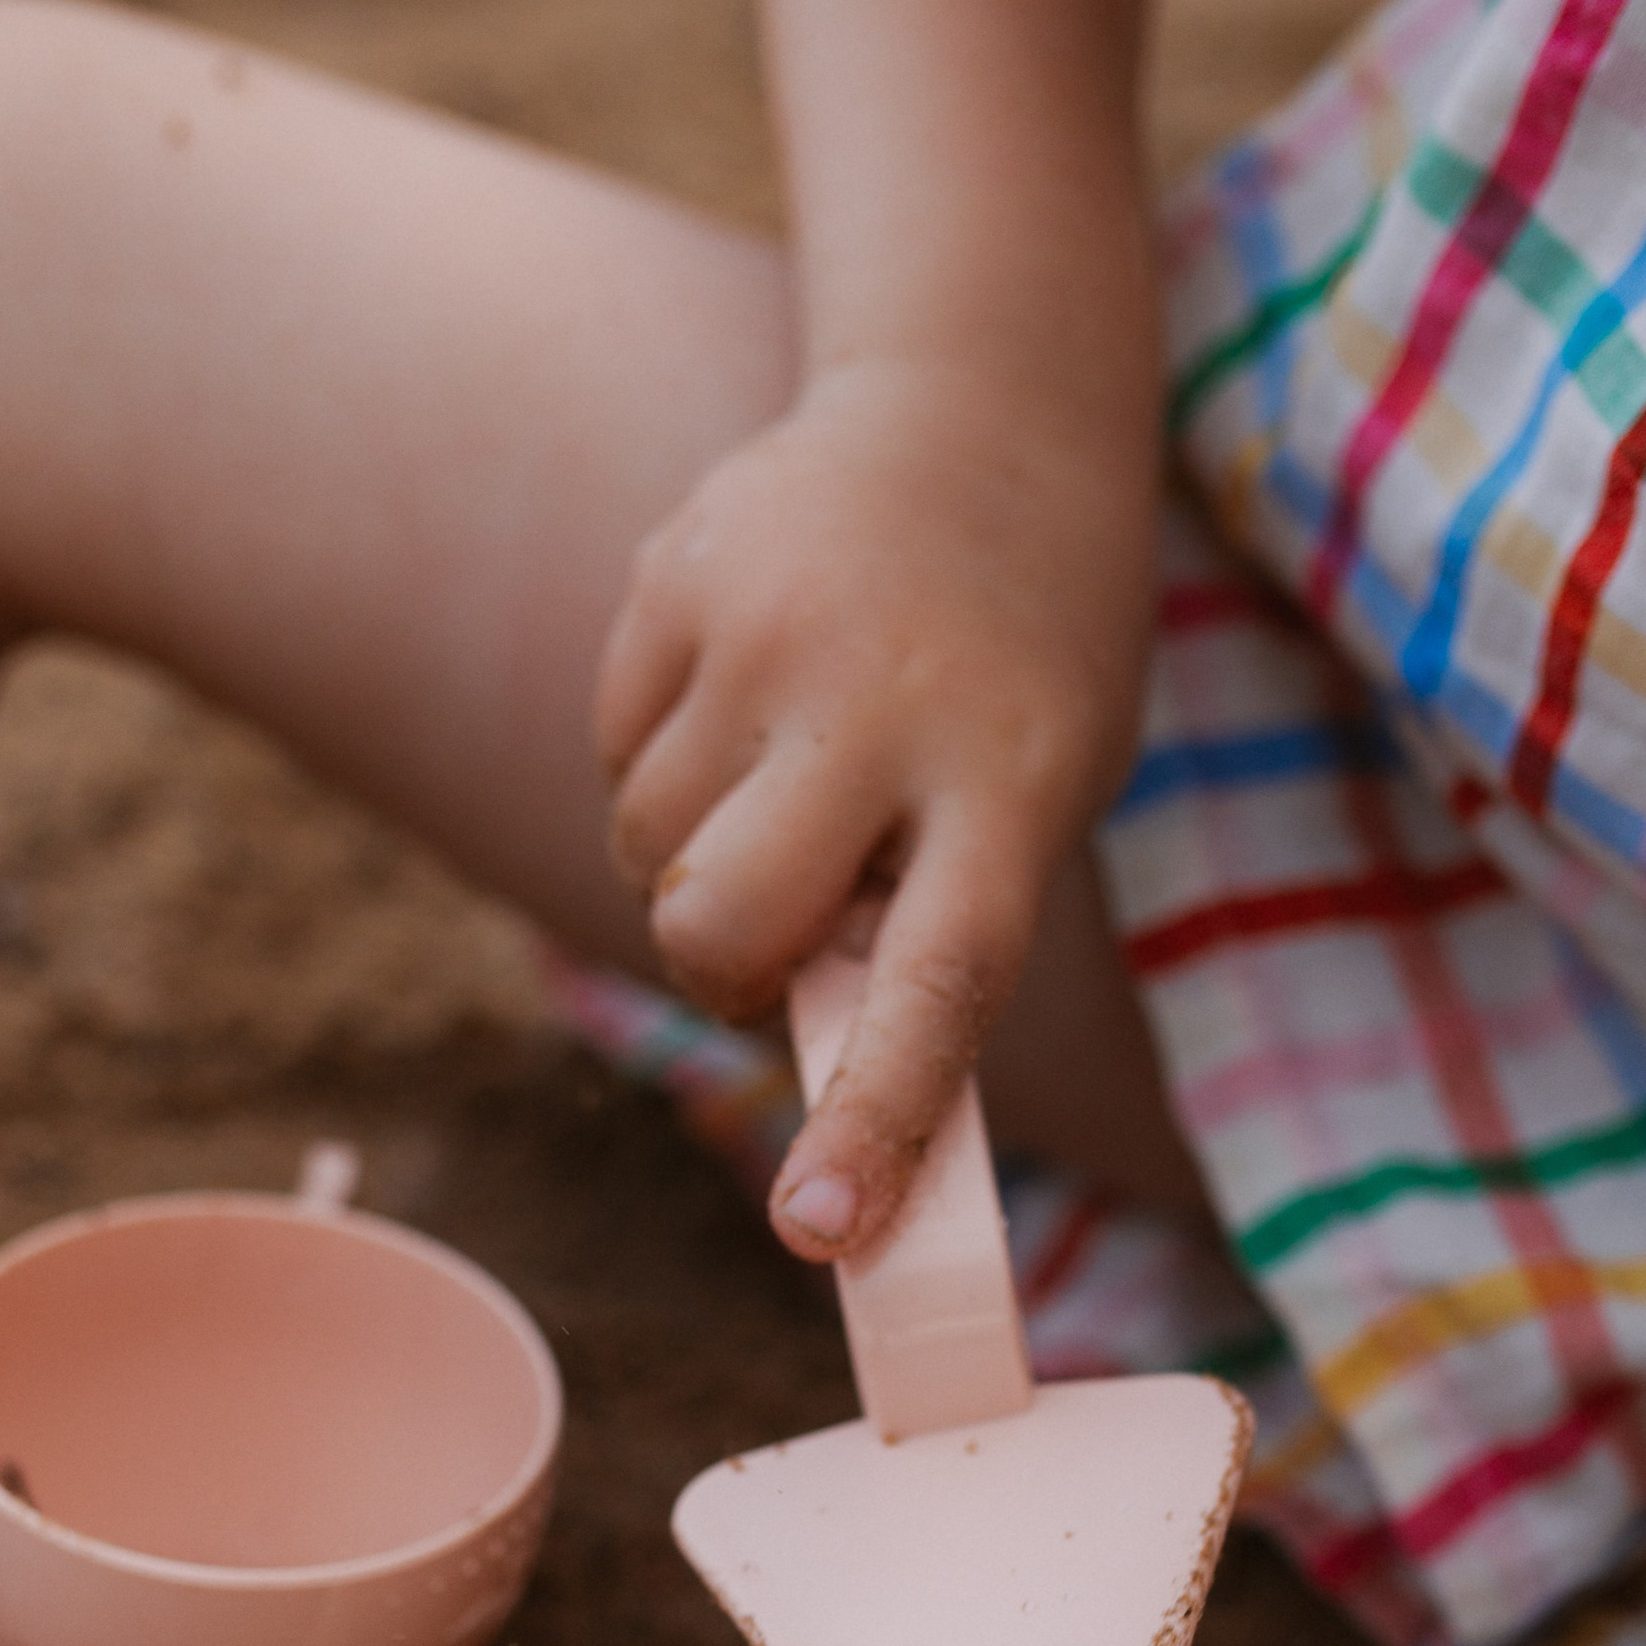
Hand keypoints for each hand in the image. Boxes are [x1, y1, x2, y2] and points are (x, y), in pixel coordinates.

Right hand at [592, 350, 1154, 1261]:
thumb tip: (817, 1093)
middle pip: (718, 928)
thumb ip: (933, 928)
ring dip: (698, 856)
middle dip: (719, 972)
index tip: (816, 1231)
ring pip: (646, 853)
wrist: (983, 413)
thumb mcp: (1032, 792)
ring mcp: (765, 628)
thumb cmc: (1019, 668)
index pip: (937, 984)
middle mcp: (882, 703)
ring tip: (791, 768)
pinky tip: (748, 695)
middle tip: (777, 935)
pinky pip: (613, 754)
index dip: (873, 1118)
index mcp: (1007, 779)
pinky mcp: (673, 576)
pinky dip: (664, 763)